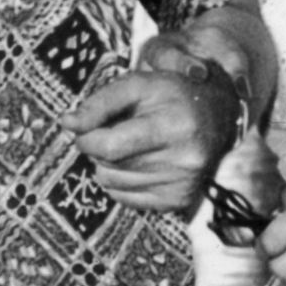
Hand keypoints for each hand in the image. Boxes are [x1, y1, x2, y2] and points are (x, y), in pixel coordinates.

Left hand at [70, 40, 242, 214]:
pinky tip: (138, 162)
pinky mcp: (179, 201)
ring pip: (112, 184)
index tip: (84, 127)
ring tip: (129, 145)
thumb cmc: (171, 93)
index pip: (108, 146)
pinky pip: (125, 199)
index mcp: (174, 126)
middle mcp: (184, 160)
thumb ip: (99, 102)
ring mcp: (183, 184)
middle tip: (115, 130)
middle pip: (108, 166)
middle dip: (98, 148)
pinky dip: (121, 181)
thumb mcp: (136, 84)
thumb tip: (67, 124)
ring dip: (108, 165)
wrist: (217, 113)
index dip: (86, 137)